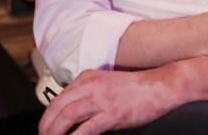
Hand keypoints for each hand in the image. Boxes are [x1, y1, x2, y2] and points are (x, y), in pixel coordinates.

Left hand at [38, 69, 180, 134]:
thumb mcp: (106, 84)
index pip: (58, 98)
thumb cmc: (136, 89)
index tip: (45, 128)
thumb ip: (89, 94)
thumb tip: (73, 114)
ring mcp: (101, 99)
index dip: (48, 116)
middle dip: (46, 126)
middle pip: (57, 107)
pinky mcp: (112, 114)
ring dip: (55, 132)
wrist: (161, 85)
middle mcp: (91, 86)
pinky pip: (86, 129)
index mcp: (87, 78)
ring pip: (66, 116)